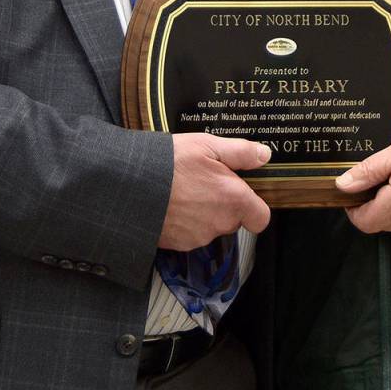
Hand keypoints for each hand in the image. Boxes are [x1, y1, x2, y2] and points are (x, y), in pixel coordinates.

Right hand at [158, 134, 271, 249]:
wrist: (127, 186)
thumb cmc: (167, 164)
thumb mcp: (206, 145)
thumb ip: (240, 152)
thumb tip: (264, 154)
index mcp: (233, 199)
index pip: (260, 218)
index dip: (254, 205)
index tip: (242, 191)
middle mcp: (219, 223)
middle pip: (234, 220)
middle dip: (224, 203)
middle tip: (206, 181)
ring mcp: (198, 236)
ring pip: (211, 226)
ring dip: (203, 212)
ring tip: (185, 188)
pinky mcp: (178, 244)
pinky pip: (190, 234)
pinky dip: (185, 221)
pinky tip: (172, 202)